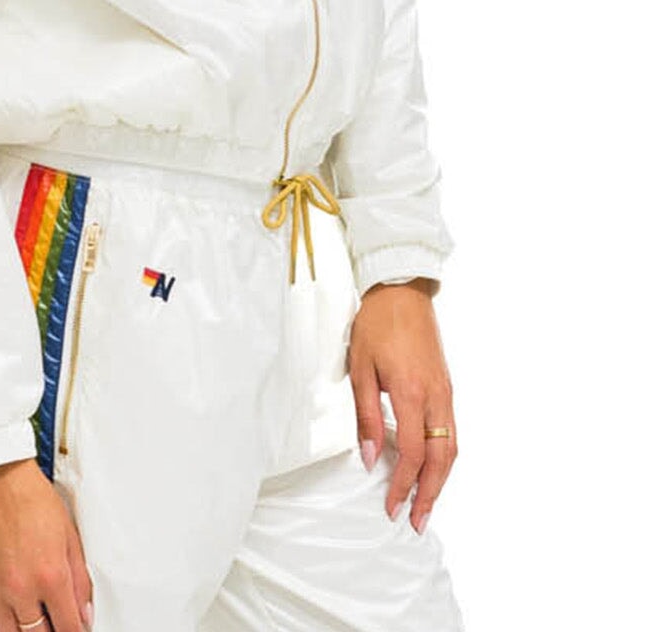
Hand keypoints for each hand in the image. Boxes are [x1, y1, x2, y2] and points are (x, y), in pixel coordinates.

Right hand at [0, 457, 93, 631]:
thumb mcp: (70, 535)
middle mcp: (21, 588)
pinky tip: (8, 621)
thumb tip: (83, 608)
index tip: (77, 630)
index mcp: (50, 576)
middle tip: (56, 624)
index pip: (68, 627)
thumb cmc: (30, 496)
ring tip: (35, 623)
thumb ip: (80, 578)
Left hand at [347, 278, 457, 533]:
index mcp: (412, 392)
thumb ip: (367, 416)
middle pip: (441, 459)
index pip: (413, 453)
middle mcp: (436, 396)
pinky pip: (450, 431)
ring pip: (451, 447)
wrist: (401, 290)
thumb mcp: (361, 368)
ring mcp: (446, 392)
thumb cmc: (376, 323)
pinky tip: (431, 469)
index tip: (391, 507)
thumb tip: (372, 458)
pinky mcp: (447, 386)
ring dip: (441, 480)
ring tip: (426, 505)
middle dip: (430, 495)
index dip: (402, 485)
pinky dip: (444, 457)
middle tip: (416, 522)